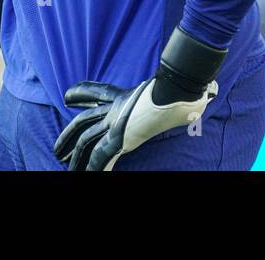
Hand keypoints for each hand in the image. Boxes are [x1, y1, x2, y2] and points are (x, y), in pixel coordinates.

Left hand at [53, 76, 217, 170]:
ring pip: (86, 141)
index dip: (80, 94)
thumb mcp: (176, 89)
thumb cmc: (181, 87)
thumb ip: (181, 93)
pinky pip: (101, 156)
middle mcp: (116, 109)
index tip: (67, 97)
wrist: (177, 87)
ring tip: (64, 166)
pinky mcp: (121, 137)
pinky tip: (87, 176)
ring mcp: (117, 123)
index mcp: (124, 96)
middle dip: (68, 135)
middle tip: (57, 148)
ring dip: (75, 157)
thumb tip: (207, 91)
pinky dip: (94, 168)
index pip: (96, 92)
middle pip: (83, 121)